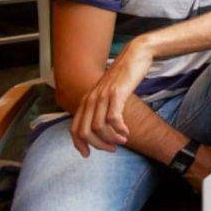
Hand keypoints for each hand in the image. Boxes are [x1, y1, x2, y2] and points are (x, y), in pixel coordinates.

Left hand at [70, 36, 154, 156]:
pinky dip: (119, 129)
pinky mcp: (117, 93)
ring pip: (98, 127)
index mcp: (87, 100)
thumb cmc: (124, 75)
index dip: (79, 144)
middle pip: (84, 131)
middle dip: (97, 145)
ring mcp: (103, 96)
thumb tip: (102, 125)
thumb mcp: (108, 92)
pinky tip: (127, 132)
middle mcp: (91, 99)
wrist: (136, 55)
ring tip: (123, 140)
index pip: (74, 128)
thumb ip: (102, 106)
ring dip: (111, 138)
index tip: (88, 154)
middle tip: (112, 149)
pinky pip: (113, 118)